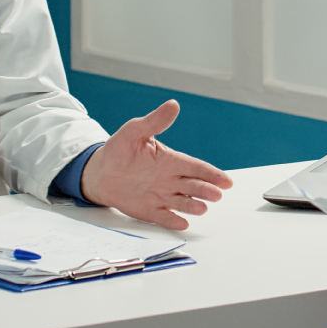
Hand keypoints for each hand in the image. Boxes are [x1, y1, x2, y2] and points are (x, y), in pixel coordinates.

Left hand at [80, 100, 233, 229]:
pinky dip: (173, 220)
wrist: (100, 172)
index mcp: (171, 160)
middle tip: (216, 194)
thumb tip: (173, 105)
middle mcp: (170, 180)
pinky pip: (163, 217)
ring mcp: (161, 196)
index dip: (212, 173)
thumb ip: (155, 121)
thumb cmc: (120, 149)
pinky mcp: (149, 210)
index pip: (195, 167)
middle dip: (206, 190)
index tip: (226, 180)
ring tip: (202, 208)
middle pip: (193, 186)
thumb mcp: (135, 131)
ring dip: (193, 206)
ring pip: (182, 202)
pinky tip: (182, 223)